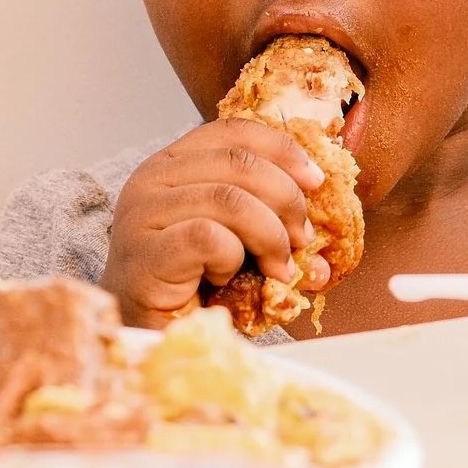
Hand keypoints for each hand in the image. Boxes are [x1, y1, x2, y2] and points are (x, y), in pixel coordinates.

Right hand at [101, 121, 326, 329]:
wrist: (144, 335)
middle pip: (238, 163)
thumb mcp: (240, 242)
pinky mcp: (143, 254)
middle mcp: (152, 179)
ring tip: (274, 268)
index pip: (233, 131)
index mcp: (174, 163)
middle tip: (302, 241)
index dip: (282, 150)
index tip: (314, 181)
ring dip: (268, 236)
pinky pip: (207, 238)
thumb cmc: (193, 286)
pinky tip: (224, 278)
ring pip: (229, 199)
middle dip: (286, 201)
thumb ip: (276, 228)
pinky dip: (231, 258)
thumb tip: (326, 257)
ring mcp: (141, 215)